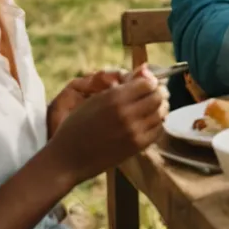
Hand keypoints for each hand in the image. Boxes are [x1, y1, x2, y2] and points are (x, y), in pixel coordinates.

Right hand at [46, 67, 167, 181]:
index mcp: (114, 98)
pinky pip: (158, 129)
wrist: (67, 159)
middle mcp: (126, 113)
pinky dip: (157, 123)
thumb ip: (122, 86)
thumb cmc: (77, 127)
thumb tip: (145, 69)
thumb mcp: (94, 100)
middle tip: (155, 94)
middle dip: (158, 93)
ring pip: (161, 112)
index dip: (150, 81)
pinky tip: (148, 122)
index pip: (148, 83)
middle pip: (158, 96)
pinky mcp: (137, 146)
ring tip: (152, 108)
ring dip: (160, 108)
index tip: (148, 84)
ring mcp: (133, 131)